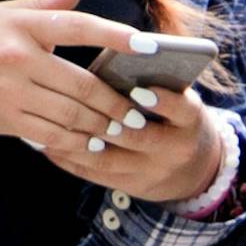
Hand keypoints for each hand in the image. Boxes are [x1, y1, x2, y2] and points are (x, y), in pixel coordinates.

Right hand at [0, 0, 138, 141]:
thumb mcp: (2, 12)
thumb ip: (45, 4)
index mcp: (22, 26)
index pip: (78, 27)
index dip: (115, 35)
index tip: (146, 46)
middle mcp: (19, 58)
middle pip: (81, 84)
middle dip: (115, 102)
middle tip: (136, 112)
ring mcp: (12, 92)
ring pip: (70, 115)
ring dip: (100, 126)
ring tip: (119, 130)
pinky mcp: (5, 119)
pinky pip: (50, 135)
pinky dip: (75, 143)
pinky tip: (91, 144)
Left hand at [41, 81, 223, 202]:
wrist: (196, 169)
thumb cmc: (177, 118)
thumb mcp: (181, 99)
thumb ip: (159, 82)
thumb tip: (116, 58)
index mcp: (191, 120)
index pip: (181, 109)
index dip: (162, 101)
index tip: (138, 90)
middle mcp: (175, 150)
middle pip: (138, 137)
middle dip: (106, 122)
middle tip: (76, 104)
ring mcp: (152, 173)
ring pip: (109, 160)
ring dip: (78, 142)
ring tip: (52, 122)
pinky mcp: (132, 187)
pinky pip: (96, 175)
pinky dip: (70, 159)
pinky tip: (49, 144)